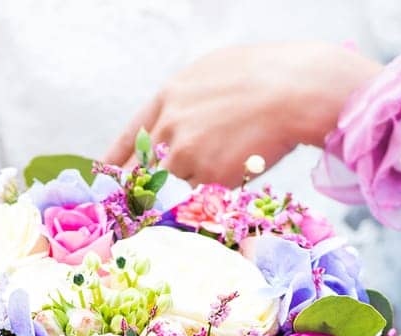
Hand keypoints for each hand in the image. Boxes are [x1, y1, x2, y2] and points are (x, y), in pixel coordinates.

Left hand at [103, 41, 378, 184]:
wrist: (292, 90)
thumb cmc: (263, 76)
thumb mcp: (211, 75)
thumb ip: (187, 102)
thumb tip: (179, 121)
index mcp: (167, 99)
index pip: (129, 138)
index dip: (117, 161)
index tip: (109, 177)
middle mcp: (168, 128)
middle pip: (146, 170)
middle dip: (153, 184)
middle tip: (162, 195)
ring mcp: (186, 155)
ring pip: (179, 185)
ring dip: (197, 184)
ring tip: (229, 165)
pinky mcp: (208, 178)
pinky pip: (205, 195)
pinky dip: (218, 191)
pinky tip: (240, 169)